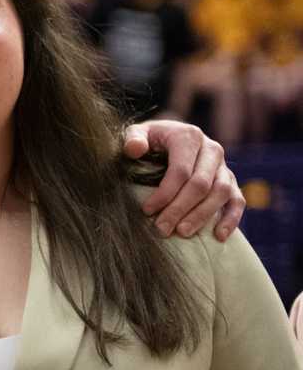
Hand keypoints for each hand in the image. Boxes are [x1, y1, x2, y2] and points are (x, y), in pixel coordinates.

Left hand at [127, 120, 241, 240]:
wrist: (169, 137)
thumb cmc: (149, 139)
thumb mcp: (137, 133)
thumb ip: (133, 139)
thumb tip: (135, 149)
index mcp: (189, 137)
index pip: (181, 170)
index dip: (165, 193)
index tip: (147, 211)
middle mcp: (212, 149)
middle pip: (201, 184)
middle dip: (180, 209)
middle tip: (162, 229)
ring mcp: (224, 166)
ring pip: (220, 193)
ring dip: (202, 215)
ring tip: (182, 232)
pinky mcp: (230, 181)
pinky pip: (237, 200)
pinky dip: (231, 218)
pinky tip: (218, 236)